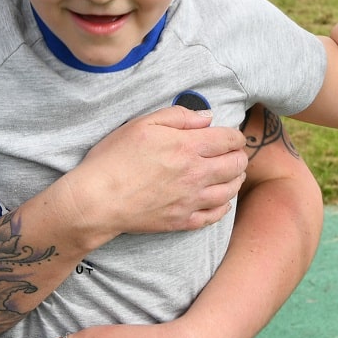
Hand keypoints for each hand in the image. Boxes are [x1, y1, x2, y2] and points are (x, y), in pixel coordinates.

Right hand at [54, 106, 247, 248]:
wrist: (97, 199)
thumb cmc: (115, 158)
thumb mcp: (142, 124)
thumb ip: (179, 116)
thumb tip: (207, 118)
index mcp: (188, 147)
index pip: (229, 140)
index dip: (235, 136)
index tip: (232, 136)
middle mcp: (196, 174)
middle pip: (236, 165)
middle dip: (240, 156)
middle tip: (234, 153)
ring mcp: (191, 201)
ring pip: (230, 191)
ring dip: (236, 180)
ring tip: (232, 174)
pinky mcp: (182, 221)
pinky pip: (215, 216)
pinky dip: (223, 206)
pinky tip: (220, 200)